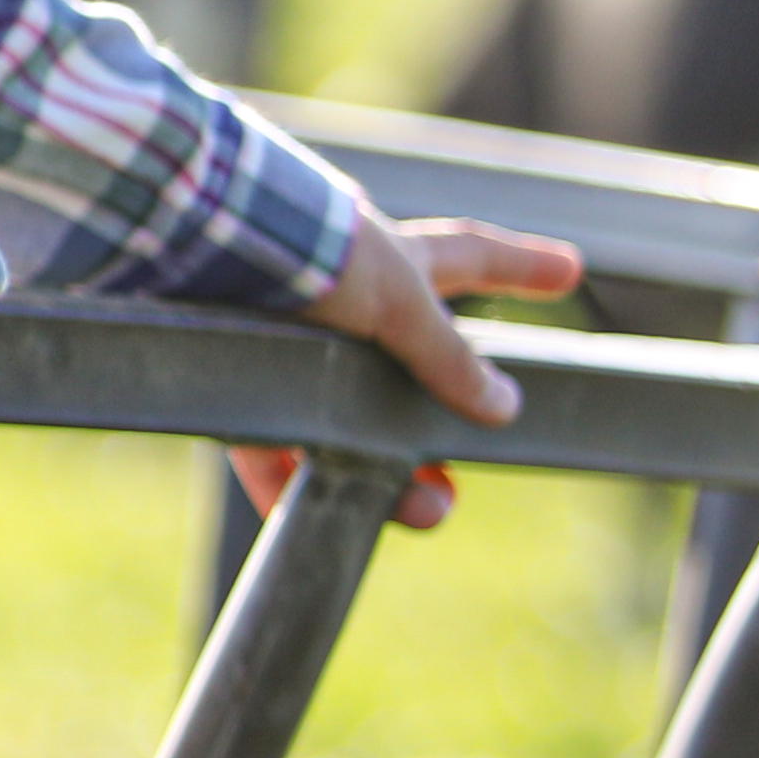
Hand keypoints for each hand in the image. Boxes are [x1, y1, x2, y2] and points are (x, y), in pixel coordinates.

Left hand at [230, 211, 583, 532]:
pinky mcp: (233, 384)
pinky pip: (269, 447)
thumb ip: (448, 354)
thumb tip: (503, 404)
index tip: (569, 268)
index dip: (520, 264)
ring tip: (420, 509)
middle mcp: (338, 301)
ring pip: (342, 424)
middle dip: (437, 438)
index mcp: (388, 260)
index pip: (471, 257)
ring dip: (384, 473)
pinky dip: (294, 483)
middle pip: (405, 376)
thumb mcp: (395, 299)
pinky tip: (318, 510)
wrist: (190, 246)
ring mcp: (287, 345)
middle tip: (451, 492)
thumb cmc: (304, 251)